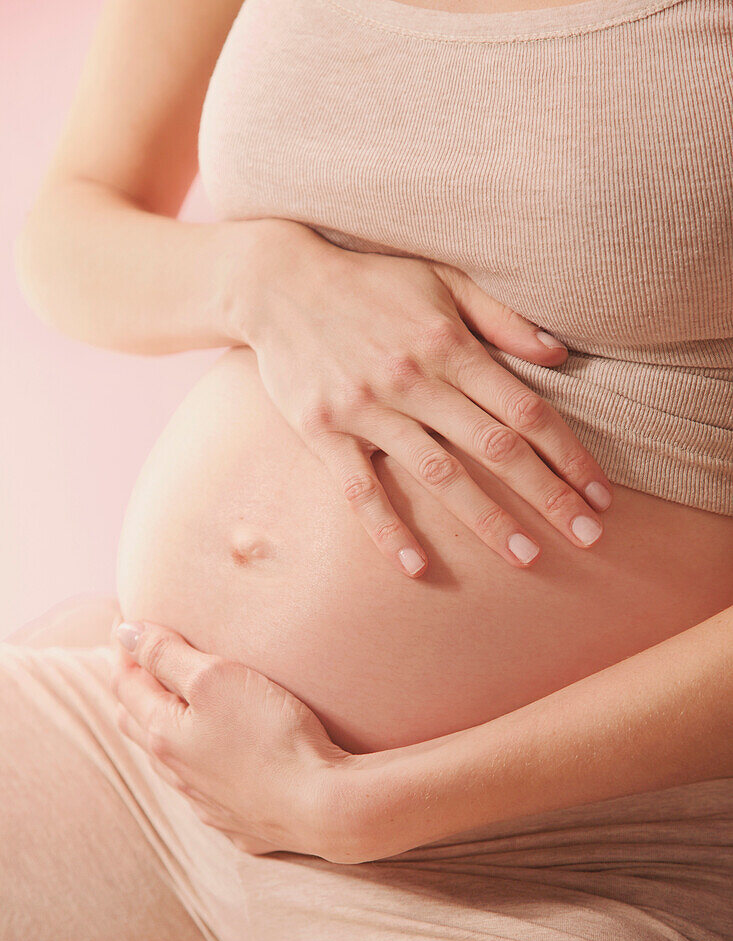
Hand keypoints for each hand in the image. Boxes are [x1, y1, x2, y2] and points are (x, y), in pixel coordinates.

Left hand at [110, 620, 353, 859]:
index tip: (127, 620)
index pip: (126, 683)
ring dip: (163, 729)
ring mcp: (206, 802)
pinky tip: (215, 762)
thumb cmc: (271, 734)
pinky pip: (204, 790)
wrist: (324, 807)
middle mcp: (176, 771)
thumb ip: (167, 655)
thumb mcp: (216, 678)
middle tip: (140, 659)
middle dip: (134, 688)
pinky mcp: (238, 821)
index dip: (125, 648)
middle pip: (137, 724)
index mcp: (163, 734)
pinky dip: (198, 765)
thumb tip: (124, 633)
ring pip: (168, 760)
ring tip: (173, 706)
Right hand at [235, 218, 612, 575]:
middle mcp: (414, 379)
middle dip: (547, 496)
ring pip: (437, 474)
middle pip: (494, 447)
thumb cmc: (370, 283)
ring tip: (525, 557)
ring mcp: (367, 408)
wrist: (277, 283)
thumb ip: (502, 316)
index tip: (599, 494)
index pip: (524, 409)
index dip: (567, 454)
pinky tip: (416, 567)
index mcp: (449, 345)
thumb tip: (560, 351)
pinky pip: (360, 490)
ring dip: (485, 518)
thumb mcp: (442, 280)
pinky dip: (387, 530)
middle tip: (587, 538)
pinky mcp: (324, 432)